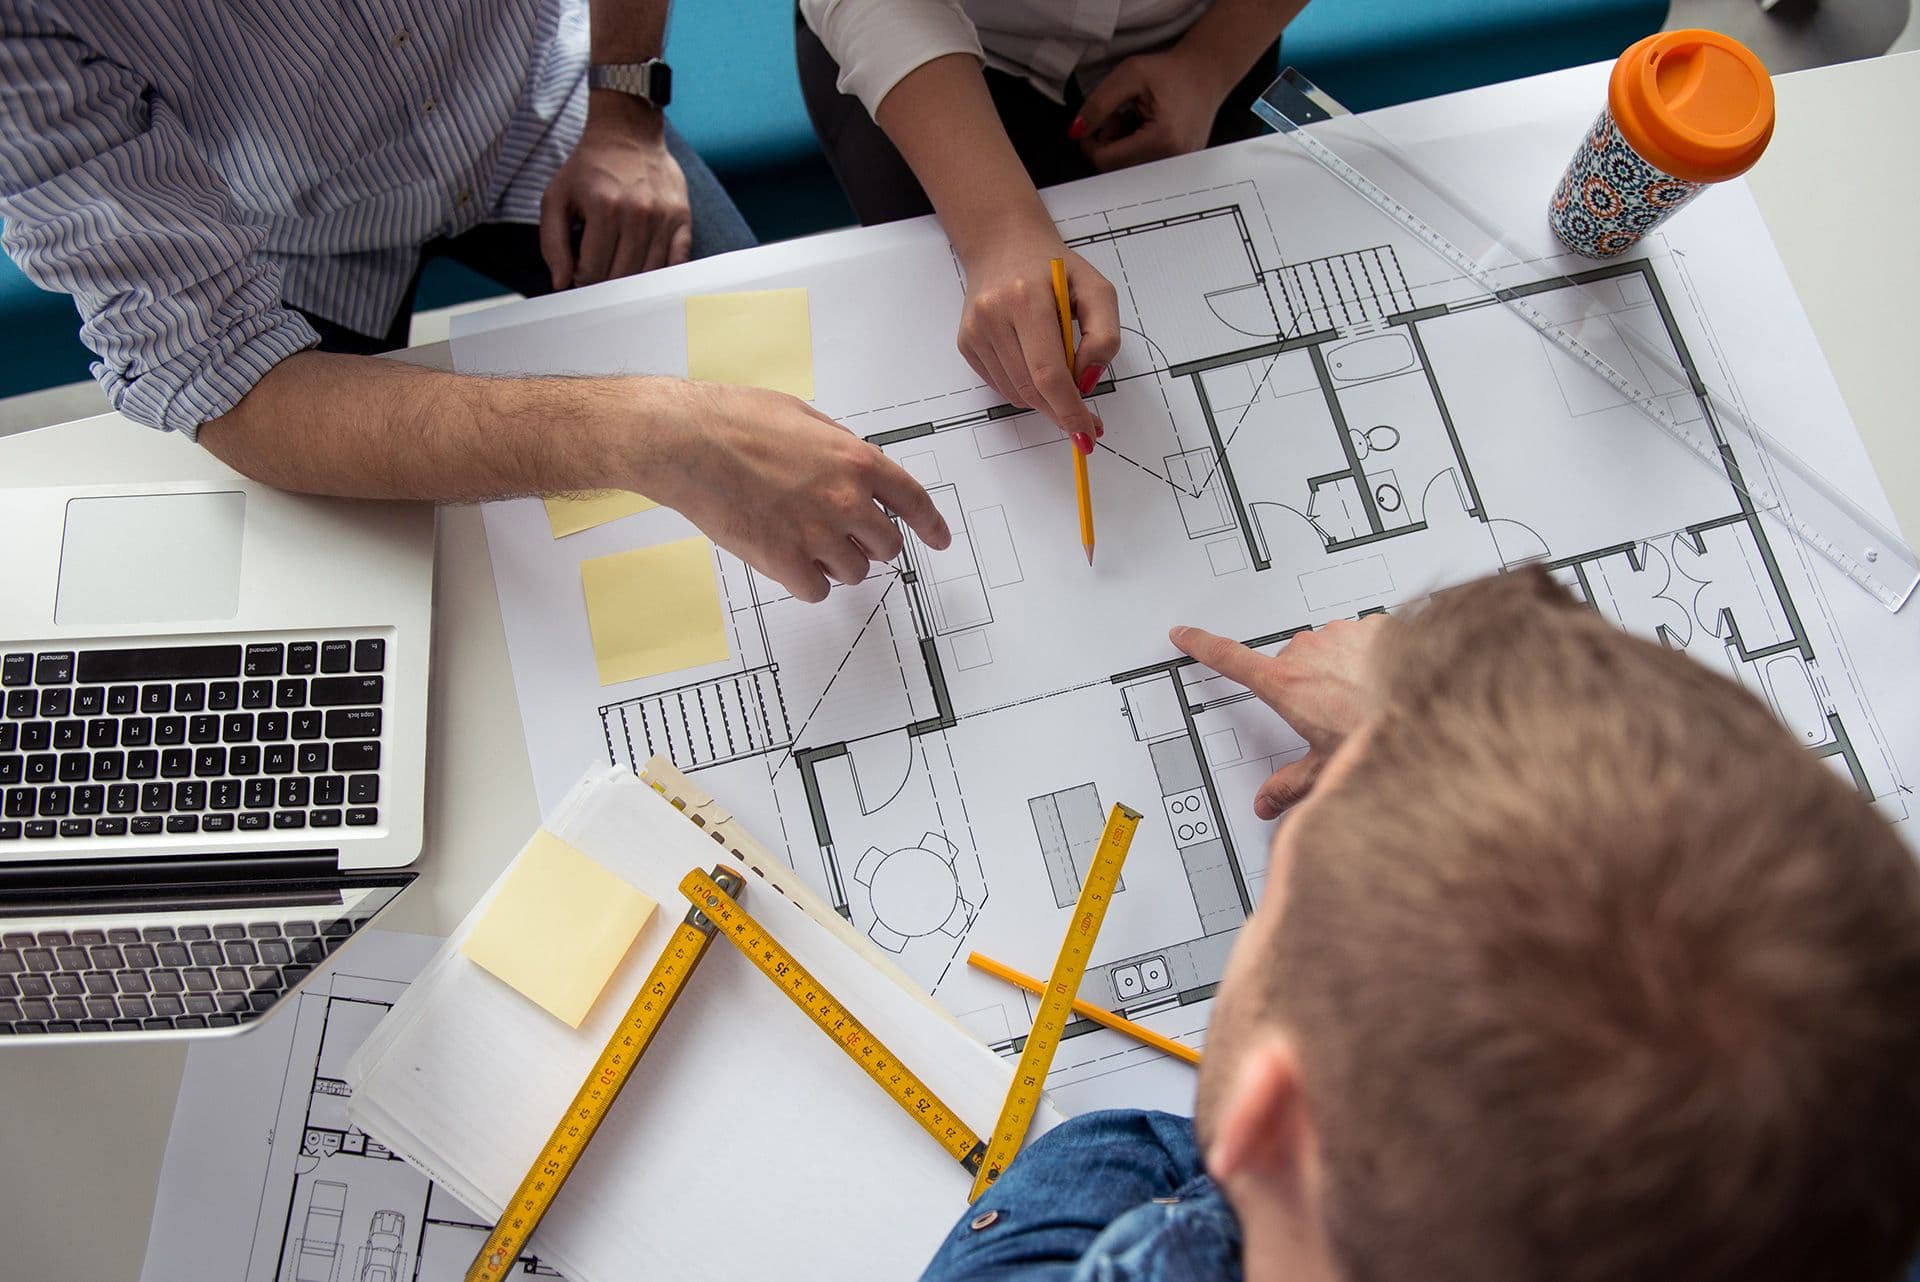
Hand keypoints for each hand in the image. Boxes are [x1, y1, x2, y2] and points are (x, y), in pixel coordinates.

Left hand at [540, 92, 691, 288]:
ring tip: (618, 266)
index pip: (592, 272)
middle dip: (605, 282)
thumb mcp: (556, 198)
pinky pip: (677, 264)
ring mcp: (664, 218)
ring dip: (630, 280)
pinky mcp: (682, 219)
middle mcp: (638, 215)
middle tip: (598, 269)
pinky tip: (644, 268)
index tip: (580, 268)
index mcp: (604, 209)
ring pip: (648, 276)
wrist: (628, 134)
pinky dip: (661, 275)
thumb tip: (561, 283)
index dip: (581, 277)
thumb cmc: (589, 169)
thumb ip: (552, 243)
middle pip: (621, 278)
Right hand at [647, 382, 951, 603]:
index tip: (939, 540)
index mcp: (856, 461)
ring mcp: (817, 534)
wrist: (686, 443)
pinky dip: (807, 581)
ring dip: (837, 563)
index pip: (913, 501)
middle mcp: (846, 501)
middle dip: (871, 543)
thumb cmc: (734, 420)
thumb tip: (854, 468)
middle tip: (844, 536)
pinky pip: (817, 590)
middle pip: (886, 545)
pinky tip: (787, 560)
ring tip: (804, 541)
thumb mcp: (803, 418)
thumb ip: (839, 447)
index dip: (931, 525)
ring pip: (854, 572)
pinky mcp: (784, 562)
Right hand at [955, 216, 1121, 447]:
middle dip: (1061, 411)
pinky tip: (1033, 362)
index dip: (1069, 409)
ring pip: (1016, 393)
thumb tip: (1088, 382)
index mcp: (1027, 298)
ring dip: (1044, 399)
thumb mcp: (1097, 290)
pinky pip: (1001, 386)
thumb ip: (1104, 336)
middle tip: (1084, 421)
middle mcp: (994, 315)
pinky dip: (1024, 387)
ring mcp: (975, 331)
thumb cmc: (1054, 269)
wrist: (1004, 244)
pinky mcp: (966, 343)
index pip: (1050, 373)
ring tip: (1060, 375)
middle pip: (1032, 389)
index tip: (1087, 432)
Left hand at [1072, 47, 1231, 171]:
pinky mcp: (1179, 171)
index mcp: (1161, 139)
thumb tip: (1076, 132)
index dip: (1091, 142)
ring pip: (1127, 172)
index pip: (1106, 162)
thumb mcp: (1129, 75)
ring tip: (1135, 123)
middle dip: (1109, 145)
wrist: (1207, 75)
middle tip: (1120, 117)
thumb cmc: (1169, 72)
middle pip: (1115, 170)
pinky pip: (1143, 171)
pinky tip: (1146, 132)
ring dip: (1122, 149)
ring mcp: (1178, 169)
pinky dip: (1136, 153)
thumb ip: (1098, 104)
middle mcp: (1172, 161)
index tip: (1097, 122)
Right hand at [1170, 617, 1388, 817]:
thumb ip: (1289, 786)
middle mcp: (1309, 653)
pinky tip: (1384, 684)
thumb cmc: (1380, 736)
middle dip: (1305, 686)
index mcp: (1287, 686)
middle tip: (1330, 715)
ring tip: (1363, 701)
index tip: (1184, 634)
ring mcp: (1342, 634)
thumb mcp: (1327, 771)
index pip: (1230, 660)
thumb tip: (1266, 804)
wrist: (1435, 713)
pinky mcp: (1374, 625)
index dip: (1202, 646)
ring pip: (1328, 648)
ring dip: (1338, 669)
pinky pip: (1362, 638)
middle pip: (1291, 664)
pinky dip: (1368, 657)